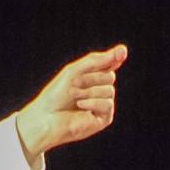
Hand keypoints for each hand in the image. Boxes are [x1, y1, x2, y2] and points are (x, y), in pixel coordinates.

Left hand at [14, 44, 126, 159]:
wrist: (46, 117)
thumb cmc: (56, 95)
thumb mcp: (76, 71)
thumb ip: (98, 60)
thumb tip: (123, 50)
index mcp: (93, 77)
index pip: (110, 64)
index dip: (117, 57)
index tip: (121, 52)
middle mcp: (100, 90)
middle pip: (110, 76)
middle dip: (91, 78)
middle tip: (73, 86)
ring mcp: (102, 105)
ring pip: (109, 90)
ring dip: (89, 91)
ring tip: (74, 98)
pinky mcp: (103, 119)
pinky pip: (107, 104)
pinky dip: (92, 102)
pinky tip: (80, 106)